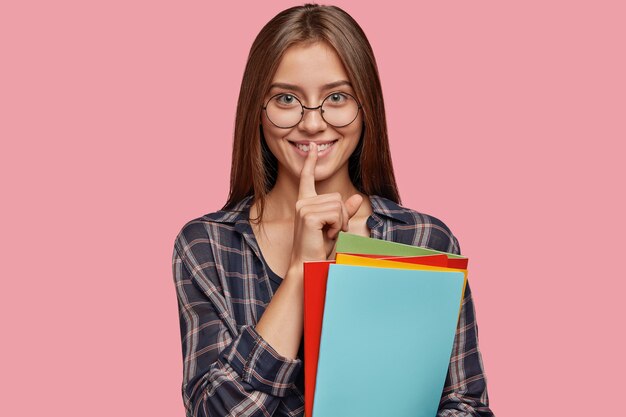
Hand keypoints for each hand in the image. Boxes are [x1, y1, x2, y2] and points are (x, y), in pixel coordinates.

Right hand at [289, 142, 363, 268]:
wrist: (308, 266)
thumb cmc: (319, 249)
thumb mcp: (336, 227)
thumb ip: (345, 211)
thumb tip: (358, 197)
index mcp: (305, 203)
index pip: (307, 178)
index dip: (310, 163)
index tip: (313, 148)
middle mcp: (302, 202)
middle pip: (337, 197)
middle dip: (342, 215)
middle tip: (332, 231)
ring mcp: (304, 208)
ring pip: (338, 205)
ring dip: (340, 222)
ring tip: (328, 234)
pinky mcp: (309, 215)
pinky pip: (336, 214)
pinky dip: (338, 226)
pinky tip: (327, 235)